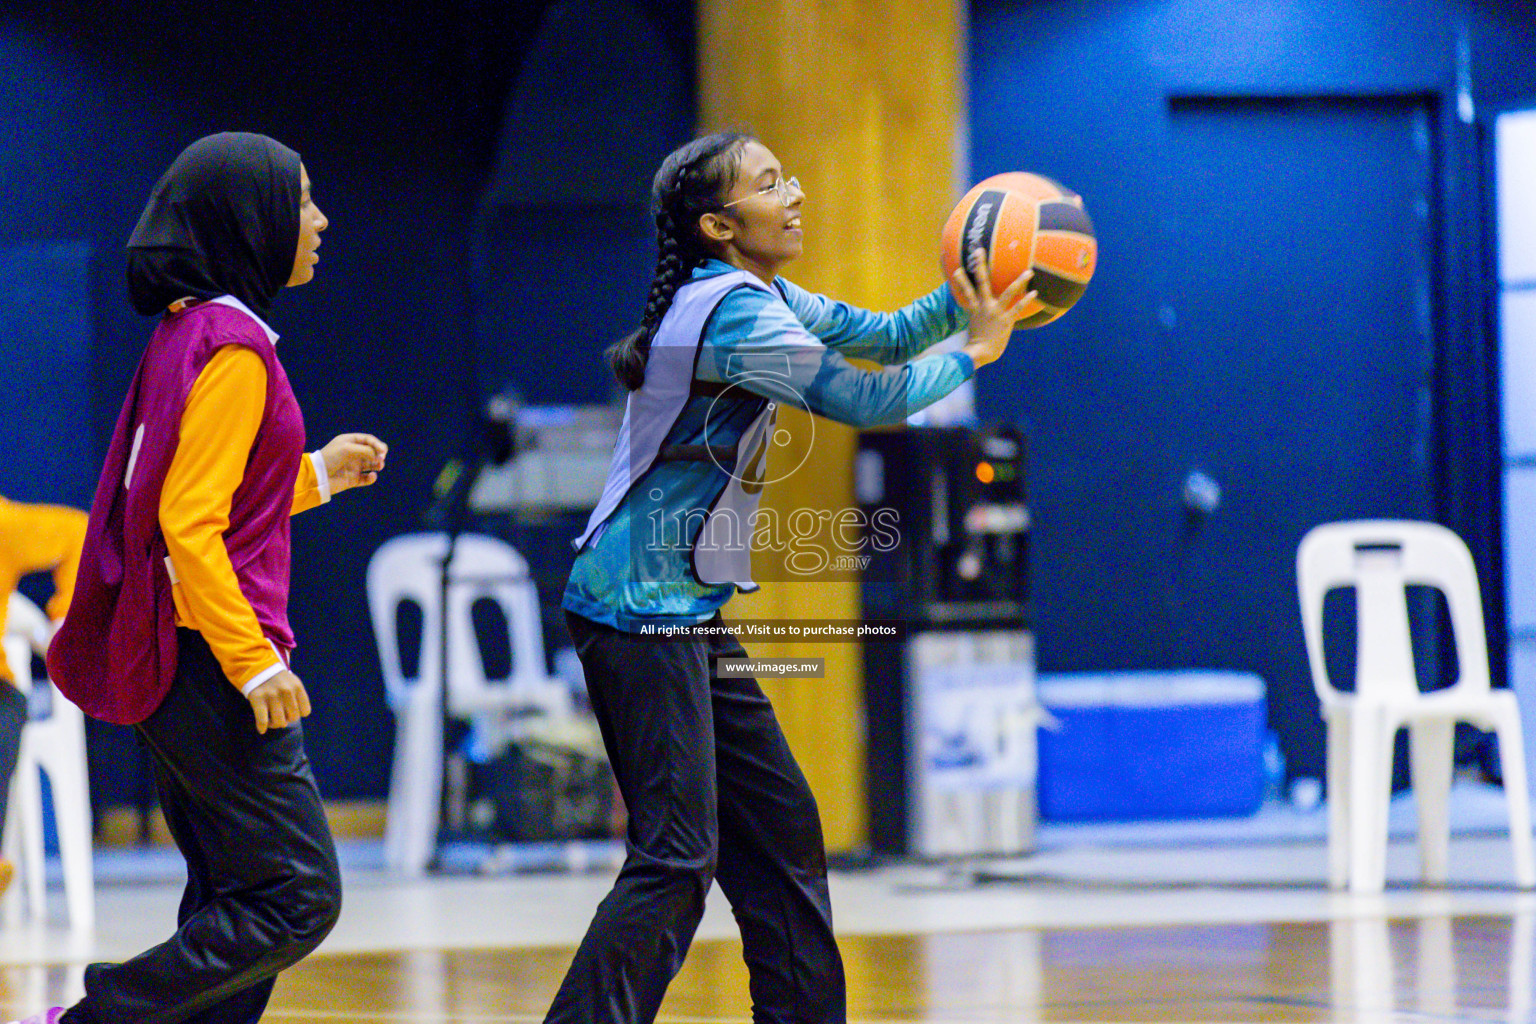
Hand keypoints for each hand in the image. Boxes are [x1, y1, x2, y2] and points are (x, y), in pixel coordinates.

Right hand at [247, 670, 311, 733]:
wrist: (258, 668)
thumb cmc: (278, 680)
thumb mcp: (292, 683)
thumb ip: (296, 699)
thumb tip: (289, 720)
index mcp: (297, 687)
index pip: (305, 711)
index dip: (298, 714)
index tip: (291, 711)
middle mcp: (287, 691)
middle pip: (293, 718)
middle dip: (287, 719)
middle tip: (280, 716)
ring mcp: (272, 695)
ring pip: (279, 722)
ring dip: (275, 725)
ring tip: (271, 721)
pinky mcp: (258, 699)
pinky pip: (263, 720)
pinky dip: (262, 727)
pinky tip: (261, 729)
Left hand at [321, 433, 387, 493]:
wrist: (318, 476)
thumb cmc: (331, 457)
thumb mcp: (348, 448)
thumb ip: (365, 450)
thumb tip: (379, 456)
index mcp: (350, 442)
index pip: (368, 440)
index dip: (377, 444)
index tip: (383, 451)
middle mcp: (353, 453)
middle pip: (372, 451)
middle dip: (379, 454)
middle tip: (381, 459)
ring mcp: (353, 466)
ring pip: (371, 464)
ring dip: (378, 464)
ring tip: (379, 466)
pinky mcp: (353, 479)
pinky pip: (366, 478)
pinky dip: (371, 478)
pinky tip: (371, 476)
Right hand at [951, 248, 1036, 368]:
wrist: (979, 353)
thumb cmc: (978, 343)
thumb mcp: (974, 325)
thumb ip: (978, 316)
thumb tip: (980, 313)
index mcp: (975, 307)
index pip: (965, 290)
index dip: (961, 278)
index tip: (958, 266)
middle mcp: (984, 306)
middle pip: (981, 282)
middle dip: (980, 265)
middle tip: (979, 250)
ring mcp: (995, 312)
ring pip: (1008, 292)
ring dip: (1019, 281)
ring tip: (1029, 272)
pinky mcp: (1005, 320)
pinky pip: (1017, 308)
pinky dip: (1026, 300)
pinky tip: (1034, 293)